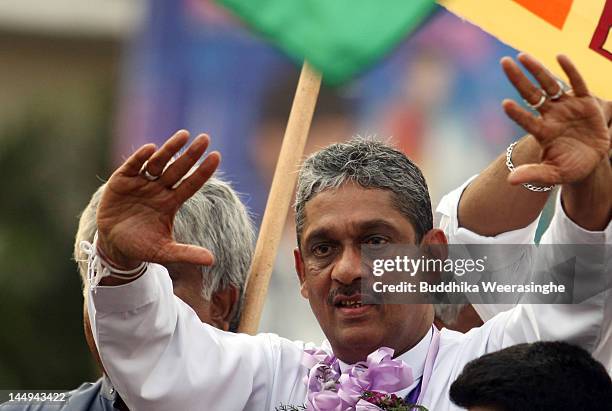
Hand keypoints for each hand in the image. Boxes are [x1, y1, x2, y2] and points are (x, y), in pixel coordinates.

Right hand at [96, 130, 219, 268]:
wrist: (113, 246)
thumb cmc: (142, 246)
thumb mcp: (164, 251)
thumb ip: (187, 253)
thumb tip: (212, 260)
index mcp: (171, 203)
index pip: (191, 184)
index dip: (203, 171)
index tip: (217, 156)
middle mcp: (159, 189)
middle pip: (178, 169)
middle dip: (191, 155)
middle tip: (205, 138)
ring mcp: (141, 183)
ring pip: (158, 162)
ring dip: (170, 149)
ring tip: (183, 135)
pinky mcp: (121, 181)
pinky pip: (133, 166)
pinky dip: (140, 158)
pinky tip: (150, 148)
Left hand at [501, 54, 608, 185]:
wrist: (592, 162)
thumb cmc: (568, 168)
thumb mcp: (553, 174)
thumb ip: (533, 174)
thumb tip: (510, 181)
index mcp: (542, 132)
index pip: (526, 120)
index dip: (516, 113)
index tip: (504, 104)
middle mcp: (550, 116)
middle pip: (531, 94)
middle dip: (518, 79)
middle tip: (504, 63)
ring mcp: (566, 107)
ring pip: (550, 85)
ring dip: (537, 70)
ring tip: (522, 56)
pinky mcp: (585, 102)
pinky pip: (578, 83)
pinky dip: (570, 70)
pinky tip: (560, 57)